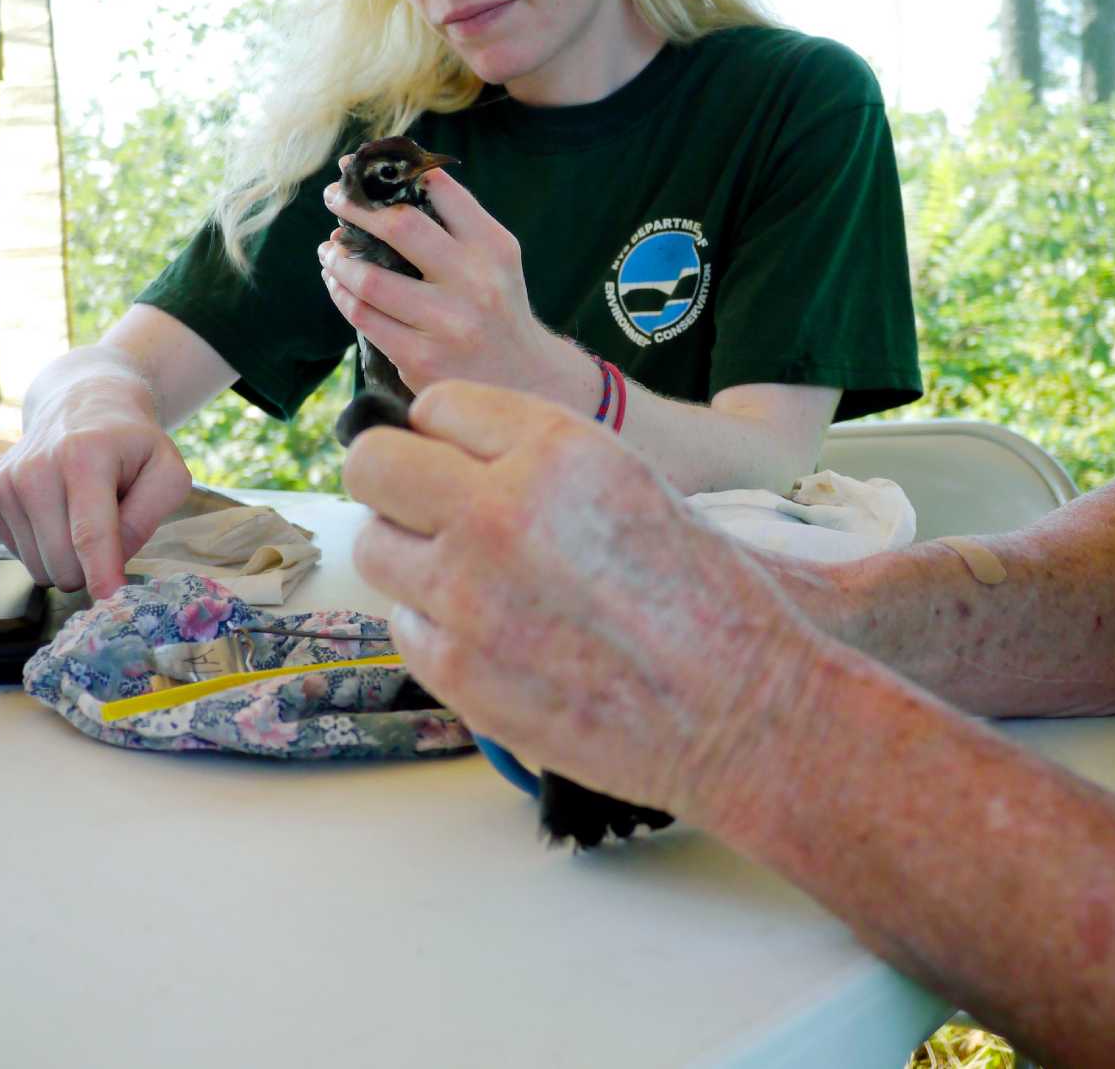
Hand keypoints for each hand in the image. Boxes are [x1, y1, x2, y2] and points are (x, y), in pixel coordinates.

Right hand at [0, 375, 191, 596]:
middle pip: (63, 561)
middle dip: (92, 565)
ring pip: (39, 566)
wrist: (81, 404)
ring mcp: (4, 482)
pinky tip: (56, 509)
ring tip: (81, 510)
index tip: (110, 601)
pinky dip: (44, 544)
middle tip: (109, 525)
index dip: (101, 573)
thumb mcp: (167, 470)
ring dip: (68, 554)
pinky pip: (20, 555)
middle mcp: (35, 468)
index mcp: (85, 457)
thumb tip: (113, 558)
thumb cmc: (131, 444)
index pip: (90, 531)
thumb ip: (150, 515)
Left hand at [319, 166, 585, 403]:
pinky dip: (341, 293)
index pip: (439, 191)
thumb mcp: (494, 260)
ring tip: (329, 249)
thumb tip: (387, 185)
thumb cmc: (497, 308)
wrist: (525, 380)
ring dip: (338, 258)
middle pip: (400, 225)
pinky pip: (363, 317)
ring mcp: (448, 324)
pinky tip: (336, 283)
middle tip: (334, 196)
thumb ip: (456, 223)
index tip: (360, 168)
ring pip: (370, 279)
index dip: (393, 172)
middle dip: (354, 205)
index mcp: (493, 247)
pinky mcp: (422, 359)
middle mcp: (475, 283)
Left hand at [343, 381, 825, 819]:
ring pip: (374, 543)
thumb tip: (447, 451)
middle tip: (427, 507)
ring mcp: (468, 593)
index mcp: (557, 448)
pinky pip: (404, 622)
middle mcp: (500, 508)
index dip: (449, 435)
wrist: (741, 709)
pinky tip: (495, 637)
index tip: (463, 461)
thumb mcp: (630, 483)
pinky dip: (437, 625)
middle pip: (373, 463)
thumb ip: (538, 460)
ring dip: (410, 553)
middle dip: (394, 479)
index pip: (437, 405)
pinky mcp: (456, 669)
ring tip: (470, 577)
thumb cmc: (704, 595)